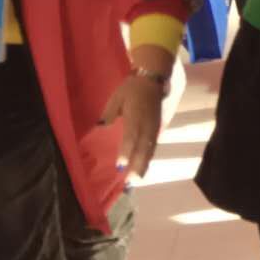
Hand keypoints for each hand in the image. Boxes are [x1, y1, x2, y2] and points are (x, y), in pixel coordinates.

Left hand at [99, 45, 172, 177]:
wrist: (152, 78)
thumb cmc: (131, 88)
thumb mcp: (116, 98)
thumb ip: (110, 114)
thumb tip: (102, 127)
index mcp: (136, 116)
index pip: (131, 136)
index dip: (126, 151)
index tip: (120, 165)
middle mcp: (147, 123)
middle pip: (143, 147)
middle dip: (137, 164)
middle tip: (131, 181)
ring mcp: (154, 126)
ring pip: (150, 148)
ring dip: (144, 164)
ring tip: (138, 178)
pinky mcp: (157, 126)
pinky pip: (153, 144)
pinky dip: (148, 156)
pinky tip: (144, 165)